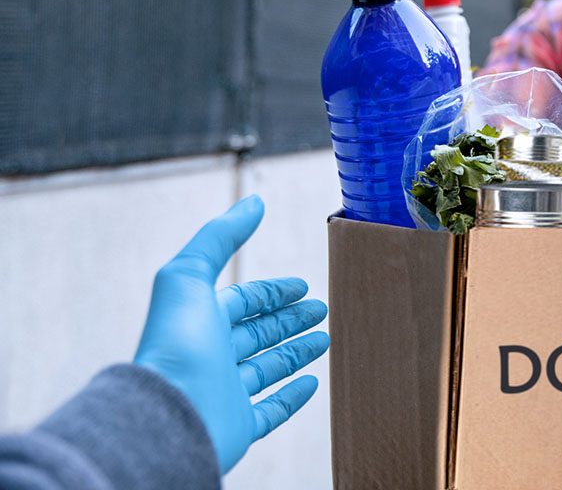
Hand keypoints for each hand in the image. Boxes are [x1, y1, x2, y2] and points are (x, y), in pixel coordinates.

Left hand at [133, 195, 329, 472]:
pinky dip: (293, 396)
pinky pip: (270, 410)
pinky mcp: (236, 426)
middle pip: (257, 332)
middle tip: (323, 308)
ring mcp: (223, 393)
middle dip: (290, 318)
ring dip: (297, 352)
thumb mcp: (190, 276)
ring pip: (267, 369)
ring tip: (327, 340)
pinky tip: (314, 383)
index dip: (273, 291)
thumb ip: (220, 237)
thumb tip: (254, 201)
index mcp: (199, 322)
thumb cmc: (177, 345)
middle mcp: (210, 356)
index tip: (304, 286)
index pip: (242, 301)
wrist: (167, 417)